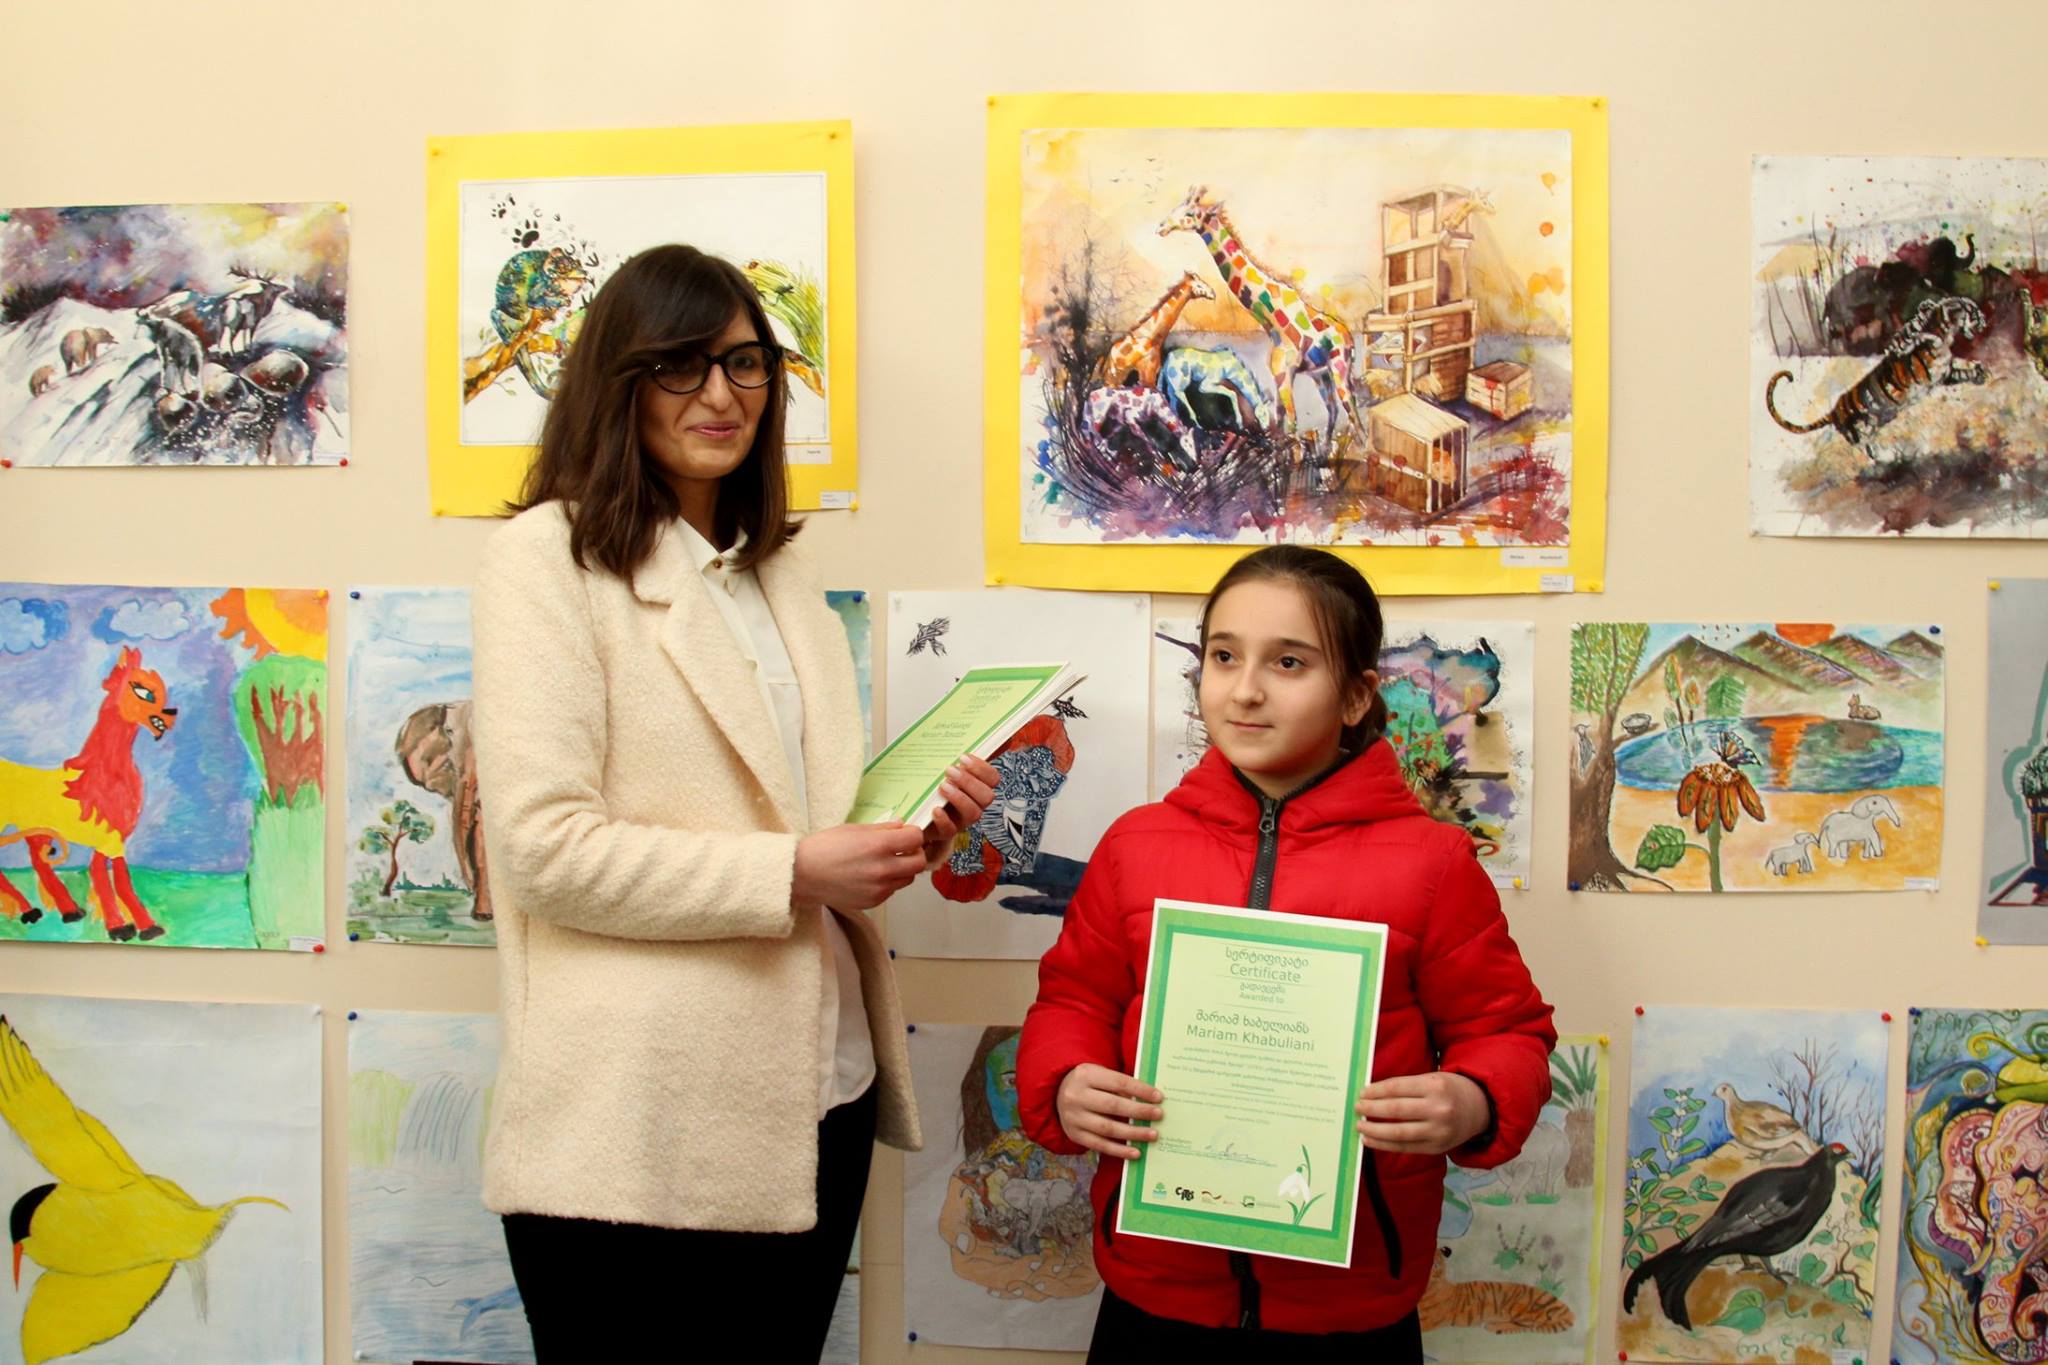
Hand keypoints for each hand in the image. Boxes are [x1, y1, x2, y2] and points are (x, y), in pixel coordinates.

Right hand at [792, 822, 925, 909]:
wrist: (801, 874)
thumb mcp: (854, 829)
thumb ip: (882, 828)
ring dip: (903, 869)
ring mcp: (879, 888)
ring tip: (885, 862)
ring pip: (908, 878)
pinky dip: (888, 882)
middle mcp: (883, 869)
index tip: (905, 833)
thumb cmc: (823, 848)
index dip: (912, 833)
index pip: (916, 838)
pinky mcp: (873, 902)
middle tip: (902, 848)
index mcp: (879, 845)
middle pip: (919, 862)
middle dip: (914, 853)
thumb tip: (901, 825)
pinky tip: (871, 875)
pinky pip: (892, 890)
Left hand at [919, 755, 1000, 871]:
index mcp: (978, 788)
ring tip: (943, 786)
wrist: (918, 813)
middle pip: (987, 796)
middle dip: (970, 782)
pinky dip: (944, 818)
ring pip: (974, 813)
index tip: (962, 758)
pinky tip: (935, 809)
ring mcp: (962, 820)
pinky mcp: (945, 832)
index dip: (982, 768)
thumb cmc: (935, 788)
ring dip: (960, 797)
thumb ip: (957, 759)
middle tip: (950, 770)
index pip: (993, 778)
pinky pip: (950, 829)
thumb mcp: (945, 771)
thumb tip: (987, 738)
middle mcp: (975, 804)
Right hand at [1056, 1063, 1163, 1161]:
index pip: (1118, 1082)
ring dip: (1133, 1133)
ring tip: (1152, 1134)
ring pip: (1107, 1128)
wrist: (1057, 1094)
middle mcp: (1076, 1096)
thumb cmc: (1089, 1083)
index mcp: (1086, 1075)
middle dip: (1139, 1111)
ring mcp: (1074, 1117)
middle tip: (1159, 1115)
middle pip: (1113, 1106)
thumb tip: (1150, 1100)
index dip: (1140, 1090)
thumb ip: (1120, 1086)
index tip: (1159, 1097)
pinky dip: (1119, 1150)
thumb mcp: (1100, 1075)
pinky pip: (1100, 1145)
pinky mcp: (1074, 1135)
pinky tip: (1135, 1152)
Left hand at [1355, 1072, 1490, 1153]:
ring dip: (1374, 1131)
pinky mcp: (1436, 1148)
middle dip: (1371, 1110)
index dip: (1375, 1091)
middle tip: (1356, 1108)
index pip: (1397, 1088)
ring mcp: (1438, 1131)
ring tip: (1360, 1126)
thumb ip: (1407, 1087)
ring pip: (1398, 1133)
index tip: (1361, 1093)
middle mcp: (1438, 1109)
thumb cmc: (1449, 1090)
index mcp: (1435, 1086)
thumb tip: (1371, 1095)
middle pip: (1395, 1111)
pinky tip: (1371, 1140)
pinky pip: (1405, 1147)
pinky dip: (1384, 1145)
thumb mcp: (1432, 1079)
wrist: (1479, 1110)